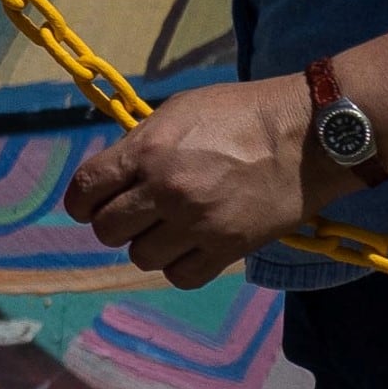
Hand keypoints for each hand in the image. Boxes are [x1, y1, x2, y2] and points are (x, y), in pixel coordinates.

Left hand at [66, 77, 330, 287]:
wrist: (308, 137)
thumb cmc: (241, 114)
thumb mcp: (178, 112)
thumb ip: (140, 144)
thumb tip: (115, 171)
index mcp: (146, 151)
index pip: (84, 189)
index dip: (80, 202)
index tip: (88, 205)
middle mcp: (166, 191)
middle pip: (107, 229)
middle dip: (113, 224)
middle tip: (134, 215)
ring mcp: (198, 223)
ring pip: (141, 257)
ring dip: (147, 246)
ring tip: (167, 230)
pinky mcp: (229, 248)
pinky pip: (181, 276)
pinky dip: (179, 267)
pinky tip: (190, 248)